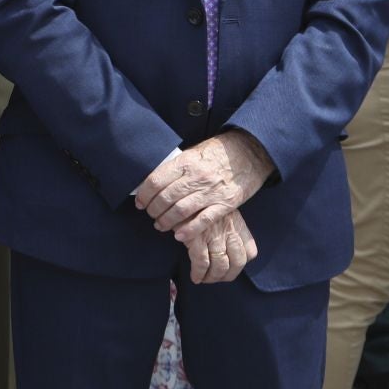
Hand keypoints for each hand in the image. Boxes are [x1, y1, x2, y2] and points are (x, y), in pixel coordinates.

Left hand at [133, 131, 274, 240]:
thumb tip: (155, 182)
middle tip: (150, 215)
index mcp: (185, 162)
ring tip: (160, 225)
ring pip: (181, 210)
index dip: (144, 194)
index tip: (140, 202)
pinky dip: (188, 230)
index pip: (156, 181)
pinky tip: (179, 236)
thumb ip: (176, 167)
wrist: (249, 152)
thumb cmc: (216, 152)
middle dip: (153, 210)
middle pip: (165, 198)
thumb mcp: (193, 153)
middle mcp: (196, 176)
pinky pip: (203, 220)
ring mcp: (211, 191)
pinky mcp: (226, 203)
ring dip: (166, 221)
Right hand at [181, 208, 258, 284]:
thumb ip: (226, 225)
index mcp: (237, 224)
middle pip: (238, 262)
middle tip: (215, 278)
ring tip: (203, 279)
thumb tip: (224, 244)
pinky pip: (202, 263)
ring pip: (220, 265)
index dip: (241, 263)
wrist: (179, 192)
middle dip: (227, 275)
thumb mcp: (218, 209)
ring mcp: (214, 235)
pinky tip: (195, 276)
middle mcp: (229, 231)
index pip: (250, 252)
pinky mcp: (197, 238)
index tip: (230, 267)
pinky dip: (199, 273)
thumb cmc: (197, 202)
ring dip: (212, 277)